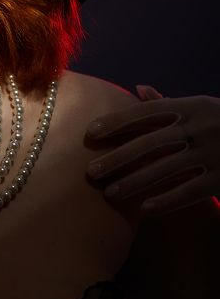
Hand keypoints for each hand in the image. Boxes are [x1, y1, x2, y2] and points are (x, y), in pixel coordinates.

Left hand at [85, 84, 218, 215]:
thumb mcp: (202, 107)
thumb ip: (169, 103)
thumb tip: (138, 89)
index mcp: (191, 106)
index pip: (146, 113)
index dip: (117, 122)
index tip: (90, 133)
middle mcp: (200, 127)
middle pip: (150, 143)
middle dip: (118, 158)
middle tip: (91, 172)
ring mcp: (213, 152)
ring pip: (166, 169)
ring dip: (135, 182)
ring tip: (111, 194)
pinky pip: (190, 191)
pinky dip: (166, 200)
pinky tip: (145, 209)